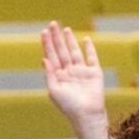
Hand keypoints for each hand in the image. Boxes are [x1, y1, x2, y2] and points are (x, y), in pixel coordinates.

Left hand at [41, 21, 112, 138]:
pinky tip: (86, 40)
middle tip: (52, 23)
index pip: (51, 55)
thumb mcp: (54, 90)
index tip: (44, 32)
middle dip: (57, 38)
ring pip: (75, 52)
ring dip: (70, 40)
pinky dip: (90, 49)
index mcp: (58, 76)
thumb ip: (49, 74)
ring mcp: (82, 72)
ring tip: (65, 29)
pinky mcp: (94, 73)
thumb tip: (44, 58)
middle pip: (62, 51)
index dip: (47, 44)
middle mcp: (69, 72)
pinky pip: (92, 58)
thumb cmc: (69, 106)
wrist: (87, 114)